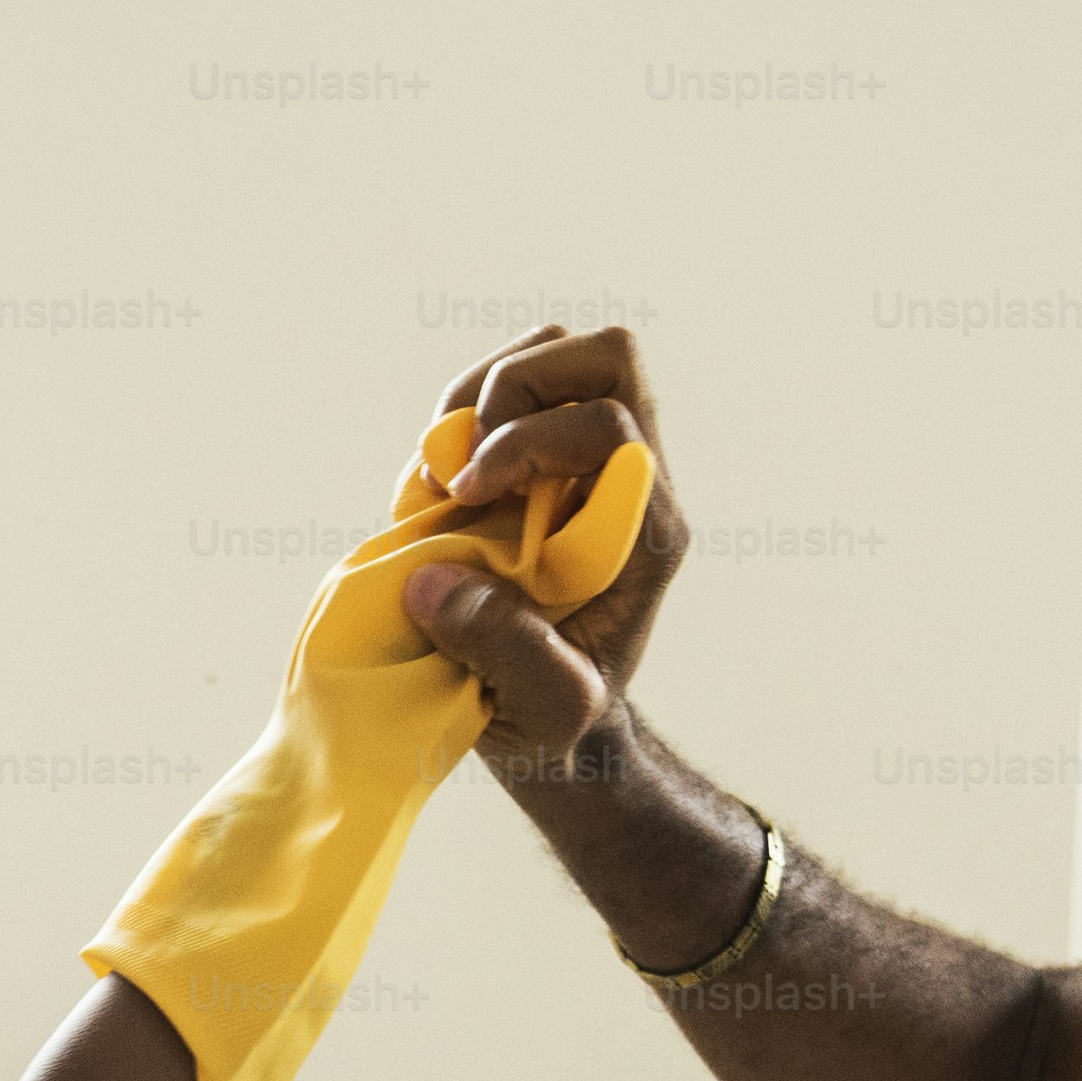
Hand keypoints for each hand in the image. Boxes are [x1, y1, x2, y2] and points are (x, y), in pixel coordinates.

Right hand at [393, 326, 687, 776]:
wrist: (555, 729)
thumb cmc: (561, 723)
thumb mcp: (548, 711)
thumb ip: (506, 650)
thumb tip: (436, 580)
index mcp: (646, 531)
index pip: (611, 426)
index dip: (527, 443)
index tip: (465, 498)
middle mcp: (629, 482)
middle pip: (607, 358)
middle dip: (516, 387)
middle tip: (465, 465)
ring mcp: (585, 463)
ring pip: (555, 352)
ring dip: (480, 393)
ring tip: (443, 470)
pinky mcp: (538, 462)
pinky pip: (504, 387)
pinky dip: (456, 415)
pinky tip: (435, 484)